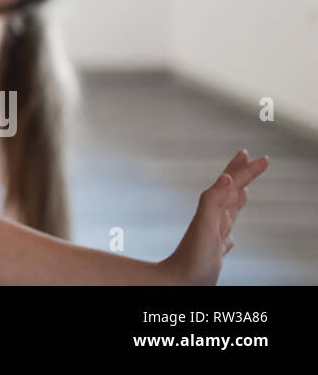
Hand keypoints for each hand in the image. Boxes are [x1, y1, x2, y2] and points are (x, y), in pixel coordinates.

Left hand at [163, 151, 269, 283]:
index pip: (232, 184)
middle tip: (249, 157)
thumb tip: (226, 177)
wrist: (177, 281)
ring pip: (228, 210)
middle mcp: (213, 219)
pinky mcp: (213, 251)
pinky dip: (231, 226)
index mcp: (213, 211)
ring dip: (236, 196)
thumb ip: (212, 201)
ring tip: (243, 186)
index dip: (247, 170)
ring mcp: (213, 234)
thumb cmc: (192, 258)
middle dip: (240, 174)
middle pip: (229, 191)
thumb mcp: (204, 226)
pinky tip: (230, 230)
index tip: (260, 157)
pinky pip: (226, 234)